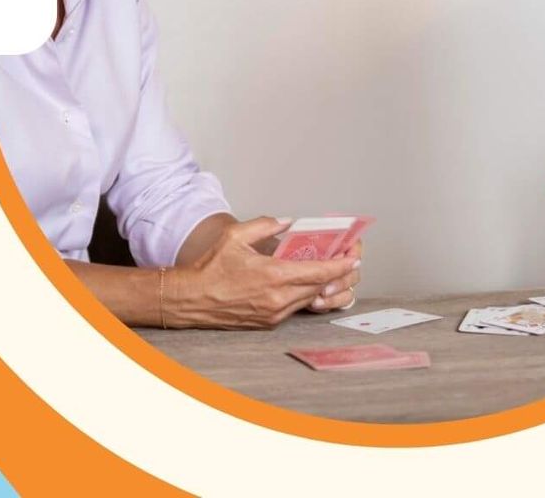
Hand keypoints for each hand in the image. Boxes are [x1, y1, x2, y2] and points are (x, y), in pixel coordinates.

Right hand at [168, 217, 360, 329]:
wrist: (191, 299)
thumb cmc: (210, 268)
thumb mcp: (236, 236)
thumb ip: (265, 225)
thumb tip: (286, 221)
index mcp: (273, 275)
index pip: (318, 271)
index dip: (339, 266)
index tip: (353, 259)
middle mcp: (277, 298)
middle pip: (318, 287)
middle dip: (334, 275)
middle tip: (345, 262)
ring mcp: (273, 313)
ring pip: (308, 299)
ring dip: (318, 286)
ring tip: (326, 271)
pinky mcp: (267, 322)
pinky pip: (293, 308)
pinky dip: (301, 296)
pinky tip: (301, 284)